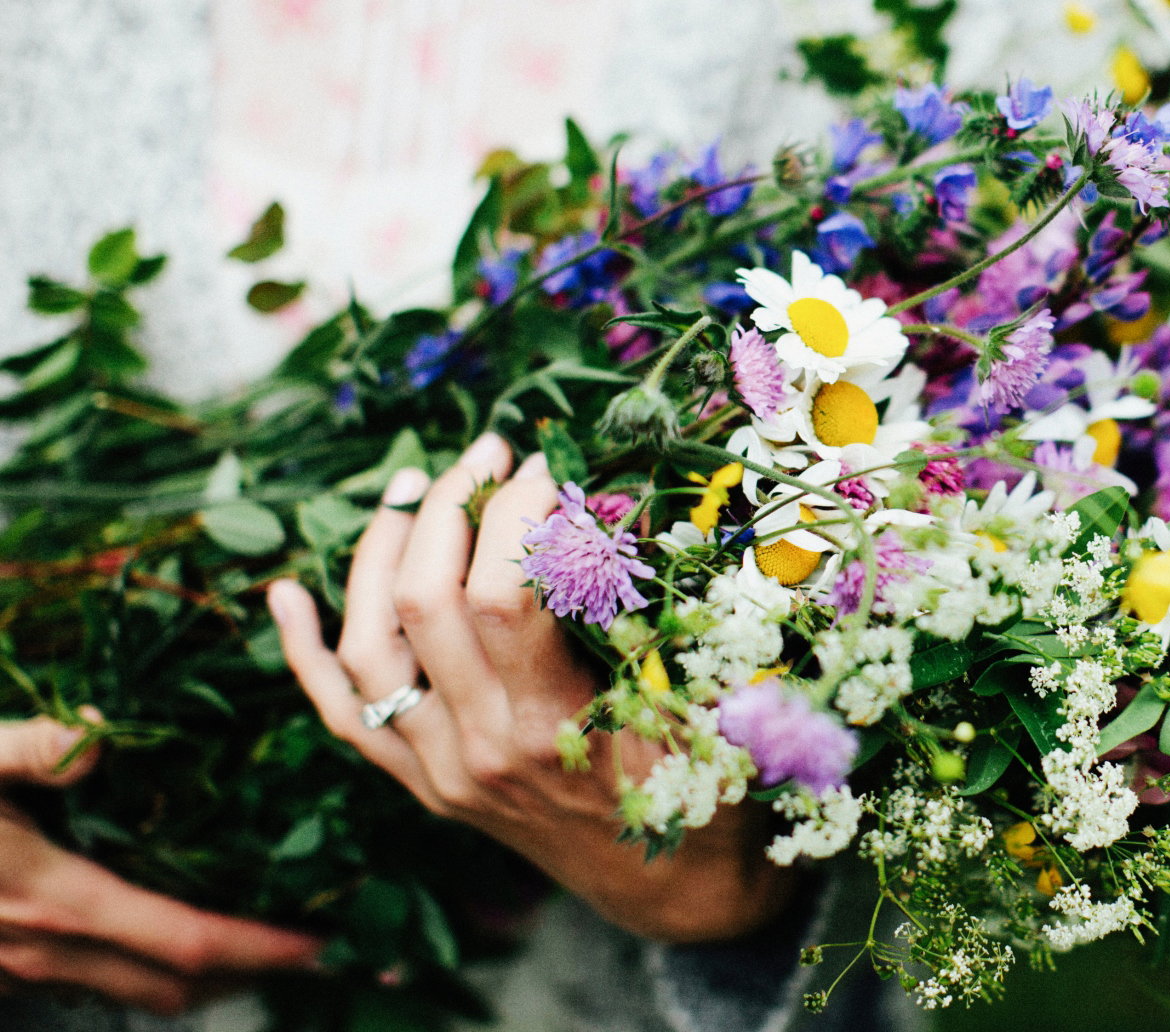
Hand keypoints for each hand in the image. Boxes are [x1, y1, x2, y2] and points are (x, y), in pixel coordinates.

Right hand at [0, 716, 324, 1013]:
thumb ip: (33, 747)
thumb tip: (97, 734)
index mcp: (58, 898)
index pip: (185, 940)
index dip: (259, 947)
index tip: (317, 940)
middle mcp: (49, 950)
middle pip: (177, 985)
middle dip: (251, 972)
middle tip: (311, 947)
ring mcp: (24, 971)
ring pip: (138, 994)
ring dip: (203, 978)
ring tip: (257, 944)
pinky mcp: (9, 974)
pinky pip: (98, 986)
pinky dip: (148, 971)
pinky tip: (168, 935)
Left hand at [267, 433, 790, 943]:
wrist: (676, 893)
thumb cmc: (706, 788)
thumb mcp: (702, 700)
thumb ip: (657, 617)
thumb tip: (612, 508)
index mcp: (559, 725)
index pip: (504, 594)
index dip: (515, 512)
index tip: (547, 467)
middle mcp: (484, 749)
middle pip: (425, 602)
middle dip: (447, 507)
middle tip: (488, 454)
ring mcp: (441, 771)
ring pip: (368, 648)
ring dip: (379, 554)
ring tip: (412, 487)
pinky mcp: (423, 785)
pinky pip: (344, 716)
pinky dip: (307, 653)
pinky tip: (285, 593)